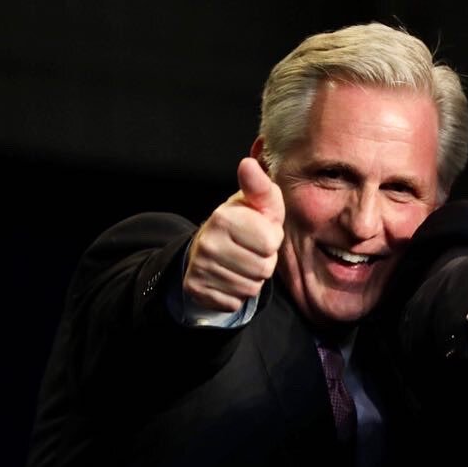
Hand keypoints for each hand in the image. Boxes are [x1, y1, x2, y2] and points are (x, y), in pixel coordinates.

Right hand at [183, 157, 285, 311]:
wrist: (209, 247)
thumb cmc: (244, 224)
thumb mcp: (258, 204)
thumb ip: (260, 187)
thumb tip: (248, 164)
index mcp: (224, 217)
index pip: (270, 243)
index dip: (271, 241)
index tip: (259, 234)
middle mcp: (208, 242)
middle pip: (263, 269)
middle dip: (263, 263)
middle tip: (249, 251)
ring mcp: (200, 267)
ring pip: (250, 288)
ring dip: (251, 279)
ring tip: (240, 264)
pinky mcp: (196, 289)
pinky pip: (234, 303)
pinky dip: (236, 295)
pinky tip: (228, 278)